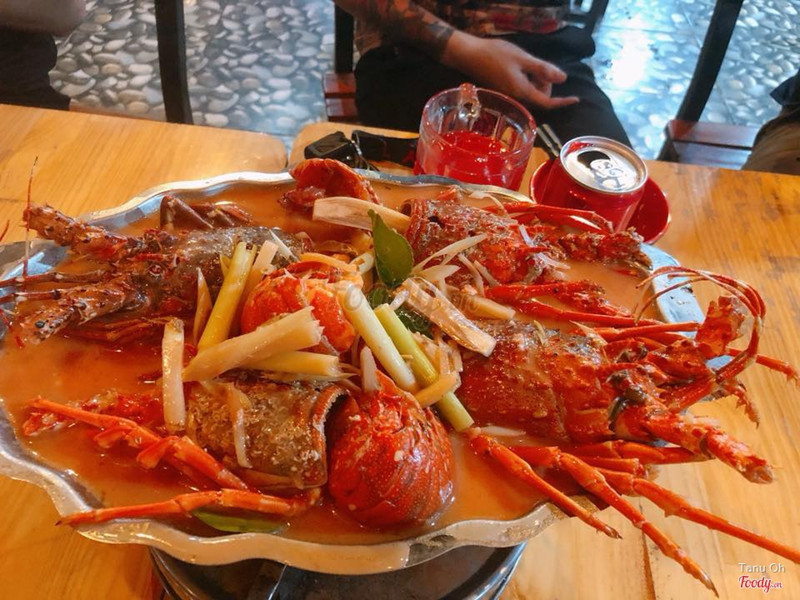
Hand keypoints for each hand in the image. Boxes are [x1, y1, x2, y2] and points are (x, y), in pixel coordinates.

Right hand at [442, 32, 579, 109]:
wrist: (470, 55)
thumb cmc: (496, 55)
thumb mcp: (523, 59)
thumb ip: (543, 69)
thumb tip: (563, 79)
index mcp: (522, 91)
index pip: (548, 102)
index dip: (563, 102)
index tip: (576, 99)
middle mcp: (517, 98)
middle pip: (541, 96)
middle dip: (546, 83)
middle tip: (538, 65)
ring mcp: (511, 95)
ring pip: (533, 92)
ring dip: (536, 80)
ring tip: (526, 63)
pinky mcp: (506, 91)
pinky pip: (524, 89)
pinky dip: (528, 80)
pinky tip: (521, 67)